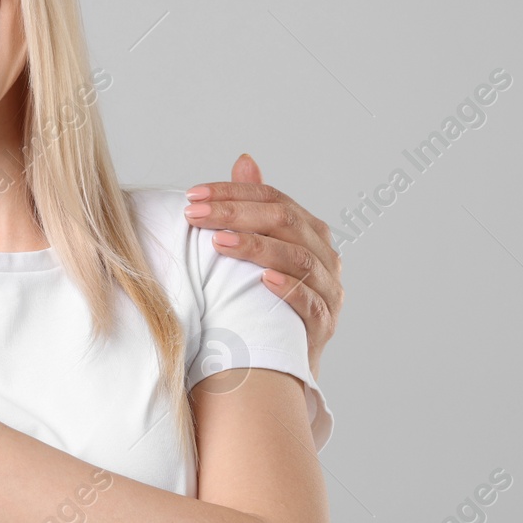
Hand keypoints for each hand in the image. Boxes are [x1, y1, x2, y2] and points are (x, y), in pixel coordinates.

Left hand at [185, 155, 343, 377]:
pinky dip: (289, 290)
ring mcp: (329, 291)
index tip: (193, 195)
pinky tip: (262, 281)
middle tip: (195, 214)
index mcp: (310, 232)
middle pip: (285, 222)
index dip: (234, 193)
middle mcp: (325, 256)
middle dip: (235, 214)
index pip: (274, 199)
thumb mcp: (261, 252)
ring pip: (299, 259)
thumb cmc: (266, 300)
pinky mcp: (325, 326)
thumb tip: (244, 160)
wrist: (282, 362)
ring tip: (218, 242)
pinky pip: (311, 304)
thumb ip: (256, 208)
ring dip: (256, 247)